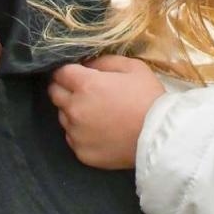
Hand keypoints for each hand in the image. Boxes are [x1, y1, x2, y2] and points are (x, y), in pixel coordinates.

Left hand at [48, 55, 165, 169]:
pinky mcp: (81, 152)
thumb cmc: (148, 97)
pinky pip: (73, 138)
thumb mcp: (132, 67)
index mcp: (85, 85)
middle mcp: (74, 109)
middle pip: (54, 94)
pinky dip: (81, 133)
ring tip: (96, 113)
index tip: (76, 74)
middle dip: (64, 89)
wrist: (159, 136)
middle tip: (84, 92)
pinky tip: (100, 131)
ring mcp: (76, 133)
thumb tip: (87, 64)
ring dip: (73, 112)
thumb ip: (104, 61)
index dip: (67, 71)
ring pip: (63, 117)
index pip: (60, 73)